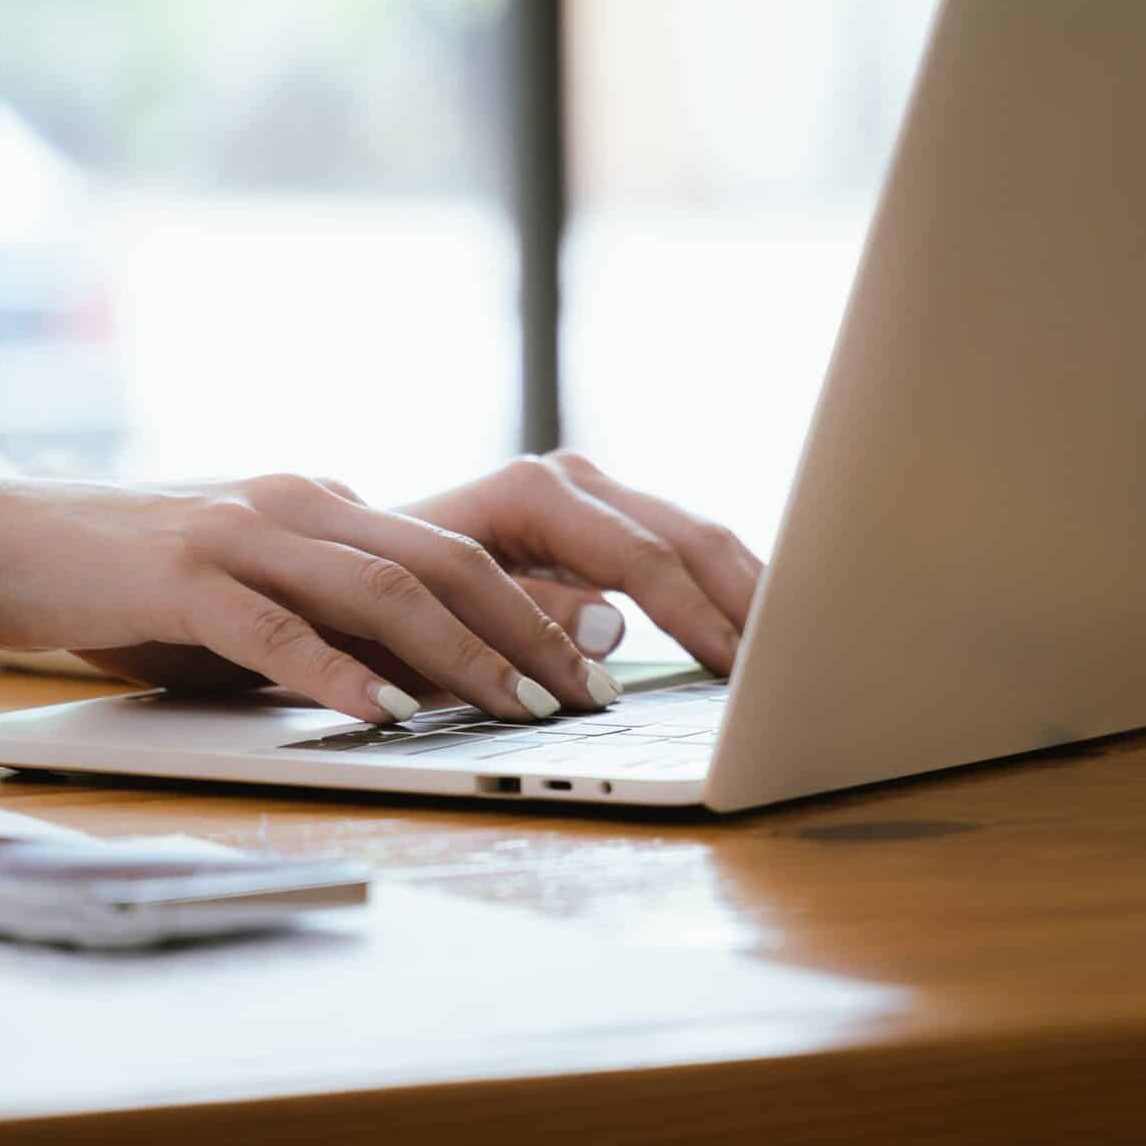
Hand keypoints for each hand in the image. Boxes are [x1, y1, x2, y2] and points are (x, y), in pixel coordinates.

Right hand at [0, 457, 761, 724]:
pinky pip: (275, 627)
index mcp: (324, 507)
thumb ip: (330, 621)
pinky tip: (379, 714)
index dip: (535, 606)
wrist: (1, 540)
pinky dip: (334, 672)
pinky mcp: (181, 576)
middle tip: (583, 694)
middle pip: (444, 562)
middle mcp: (299, 506)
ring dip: (459, 653)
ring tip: (516, 708)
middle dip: (526, 632)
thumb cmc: (131, 583)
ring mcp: (242, 534)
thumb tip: (424, 678)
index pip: (456, 550)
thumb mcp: (250, 596)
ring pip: (380, 587)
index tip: (595, 663)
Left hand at [398, 452, 762, 675]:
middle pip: (686, 535)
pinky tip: (756, 629)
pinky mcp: (603, 523)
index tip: (739, 665)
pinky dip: (723, 588)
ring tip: (796, 648)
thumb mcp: (437, 613)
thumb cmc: (383, 595)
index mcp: (533, 492)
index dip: (695, 612)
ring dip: (746, 590)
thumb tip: (613, 626)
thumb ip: (525, 616)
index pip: (641, 555)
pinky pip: (681, 549)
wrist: (349, 567)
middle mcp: (570, 480)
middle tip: (795, 661)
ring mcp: (591, 496)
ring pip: (696, 535)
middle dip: (743, 597)